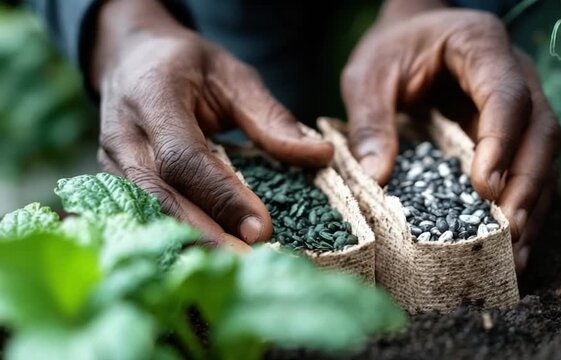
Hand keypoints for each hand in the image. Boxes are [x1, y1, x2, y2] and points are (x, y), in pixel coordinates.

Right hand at [91, 0, 332, 250]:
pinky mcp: (113, 182)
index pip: (185, 159)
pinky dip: (176, 238)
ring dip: (190, 244)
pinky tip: (207, 256)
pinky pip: (143, 216)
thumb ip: (270, 117)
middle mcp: (123, 134)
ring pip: (148, 214)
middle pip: (161, 197)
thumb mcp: (232, 76)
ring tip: (233, 270)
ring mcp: (111, 162)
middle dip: (207, 234)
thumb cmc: (186, 65)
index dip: (223, 197)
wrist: (130, 59)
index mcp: (153, 97)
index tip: (262, 229)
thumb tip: (320, 155)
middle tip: (250, 265)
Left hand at [342, 7, 560, 271]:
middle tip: (509, 228)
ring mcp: (520, 104)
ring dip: (533, 202)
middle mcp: (514, 74)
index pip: (507, 95)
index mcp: (480, 45)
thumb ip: (370, 120)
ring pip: (544, 154)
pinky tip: (514, 243)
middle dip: (527, 182)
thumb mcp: (367, 75)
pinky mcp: (514, 132)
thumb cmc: (392, 49)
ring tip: (516, 250)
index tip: (486, 185)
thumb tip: (376, 178)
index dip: (502, 140)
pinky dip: (525, 205)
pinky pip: (530, 169)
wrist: (410, 35)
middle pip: (540, 130)